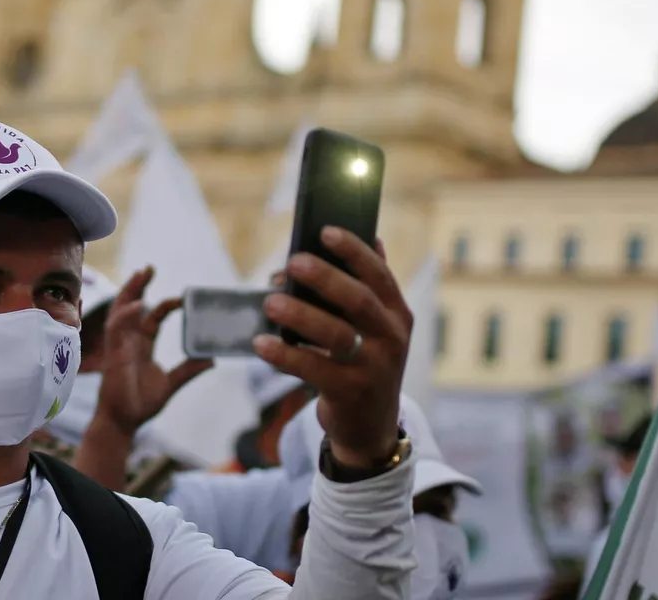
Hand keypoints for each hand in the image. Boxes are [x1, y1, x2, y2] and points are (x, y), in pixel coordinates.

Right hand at [93, 267, 211, 434]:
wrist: (124, 421)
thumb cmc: (141, 404)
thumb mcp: (171, 384)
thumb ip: (188, 370)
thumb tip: (211, 360)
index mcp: (142, 345)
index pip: (152, 317)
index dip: (164, 304)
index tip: (181, 298)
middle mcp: (130, 341)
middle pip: (132, 306)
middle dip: (139, 286)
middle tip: (149, 268)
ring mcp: (120, 346)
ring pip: (122, 311)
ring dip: (130, 292)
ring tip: (141, 274)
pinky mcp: (114, 354)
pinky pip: (118, 329)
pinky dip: (127, 315)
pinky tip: (139, 305)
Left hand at [254, 228, 411, 470]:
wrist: (371, 426)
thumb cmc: (365, 363)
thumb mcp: (377, 329)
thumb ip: (368, 289)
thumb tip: (368, 239)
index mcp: (397, 314)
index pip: (379, 274)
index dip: (353, 250)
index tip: (325, 231)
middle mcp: (391, 338)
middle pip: (358, 299)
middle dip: (324, 277)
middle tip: (292, 261)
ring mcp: (373, 367)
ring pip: (335, 334)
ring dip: (300, 314)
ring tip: (270, 301)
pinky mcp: (350, 392)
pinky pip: (313, 369)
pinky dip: (284, 355)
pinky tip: (260, 343)